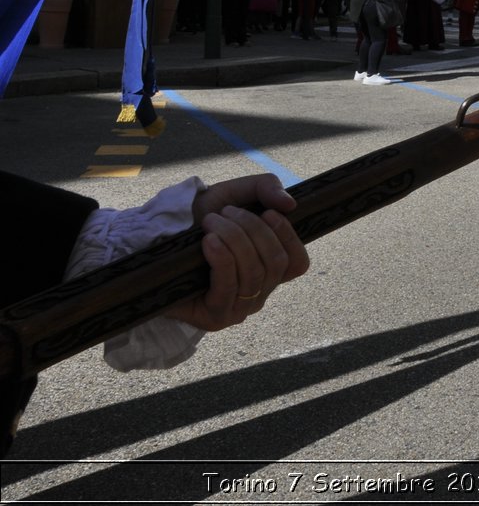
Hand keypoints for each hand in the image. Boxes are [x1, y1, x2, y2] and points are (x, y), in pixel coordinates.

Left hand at [167, 175, 309, 331]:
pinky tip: (209, 241)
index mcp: (267, 269)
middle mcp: (259, 292)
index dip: (288, 236)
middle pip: (275, 262)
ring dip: (234, 239)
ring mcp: (239, 308)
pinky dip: (222, 258)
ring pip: (254, 272)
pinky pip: (229, 286)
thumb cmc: (196, 218)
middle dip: (253, 230)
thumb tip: (290, 204)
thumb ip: (266, 188)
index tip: (268, 213)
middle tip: (225, 213)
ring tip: (210, 221)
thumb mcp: (234, 194)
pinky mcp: (215, 317)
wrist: (152, 240)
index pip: (297, 263)